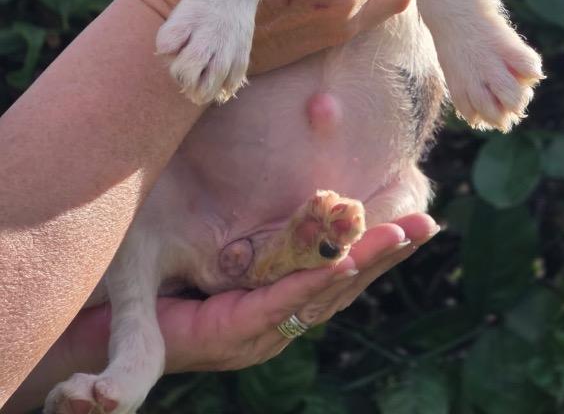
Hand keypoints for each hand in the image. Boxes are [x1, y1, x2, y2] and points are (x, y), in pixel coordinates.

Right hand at [6, 216, 438, 410]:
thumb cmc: (116, 309)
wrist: (115, 330)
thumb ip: (119, 370)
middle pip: (331, 292)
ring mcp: (276, 316)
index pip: (286, 305)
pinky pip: (329, 275)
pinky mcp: (280, 299)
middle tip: (420, 224)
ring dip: (381, 252)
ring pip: (339, 284)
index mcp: (232, 334)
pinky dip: (362, 250)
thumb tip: (89, 403)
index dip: (320, 281)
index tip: (355, 257)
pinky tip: (389, 229)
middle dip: (377, 257)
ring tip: (422, 220)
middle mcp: (264, 330)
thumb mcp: (123, 325)